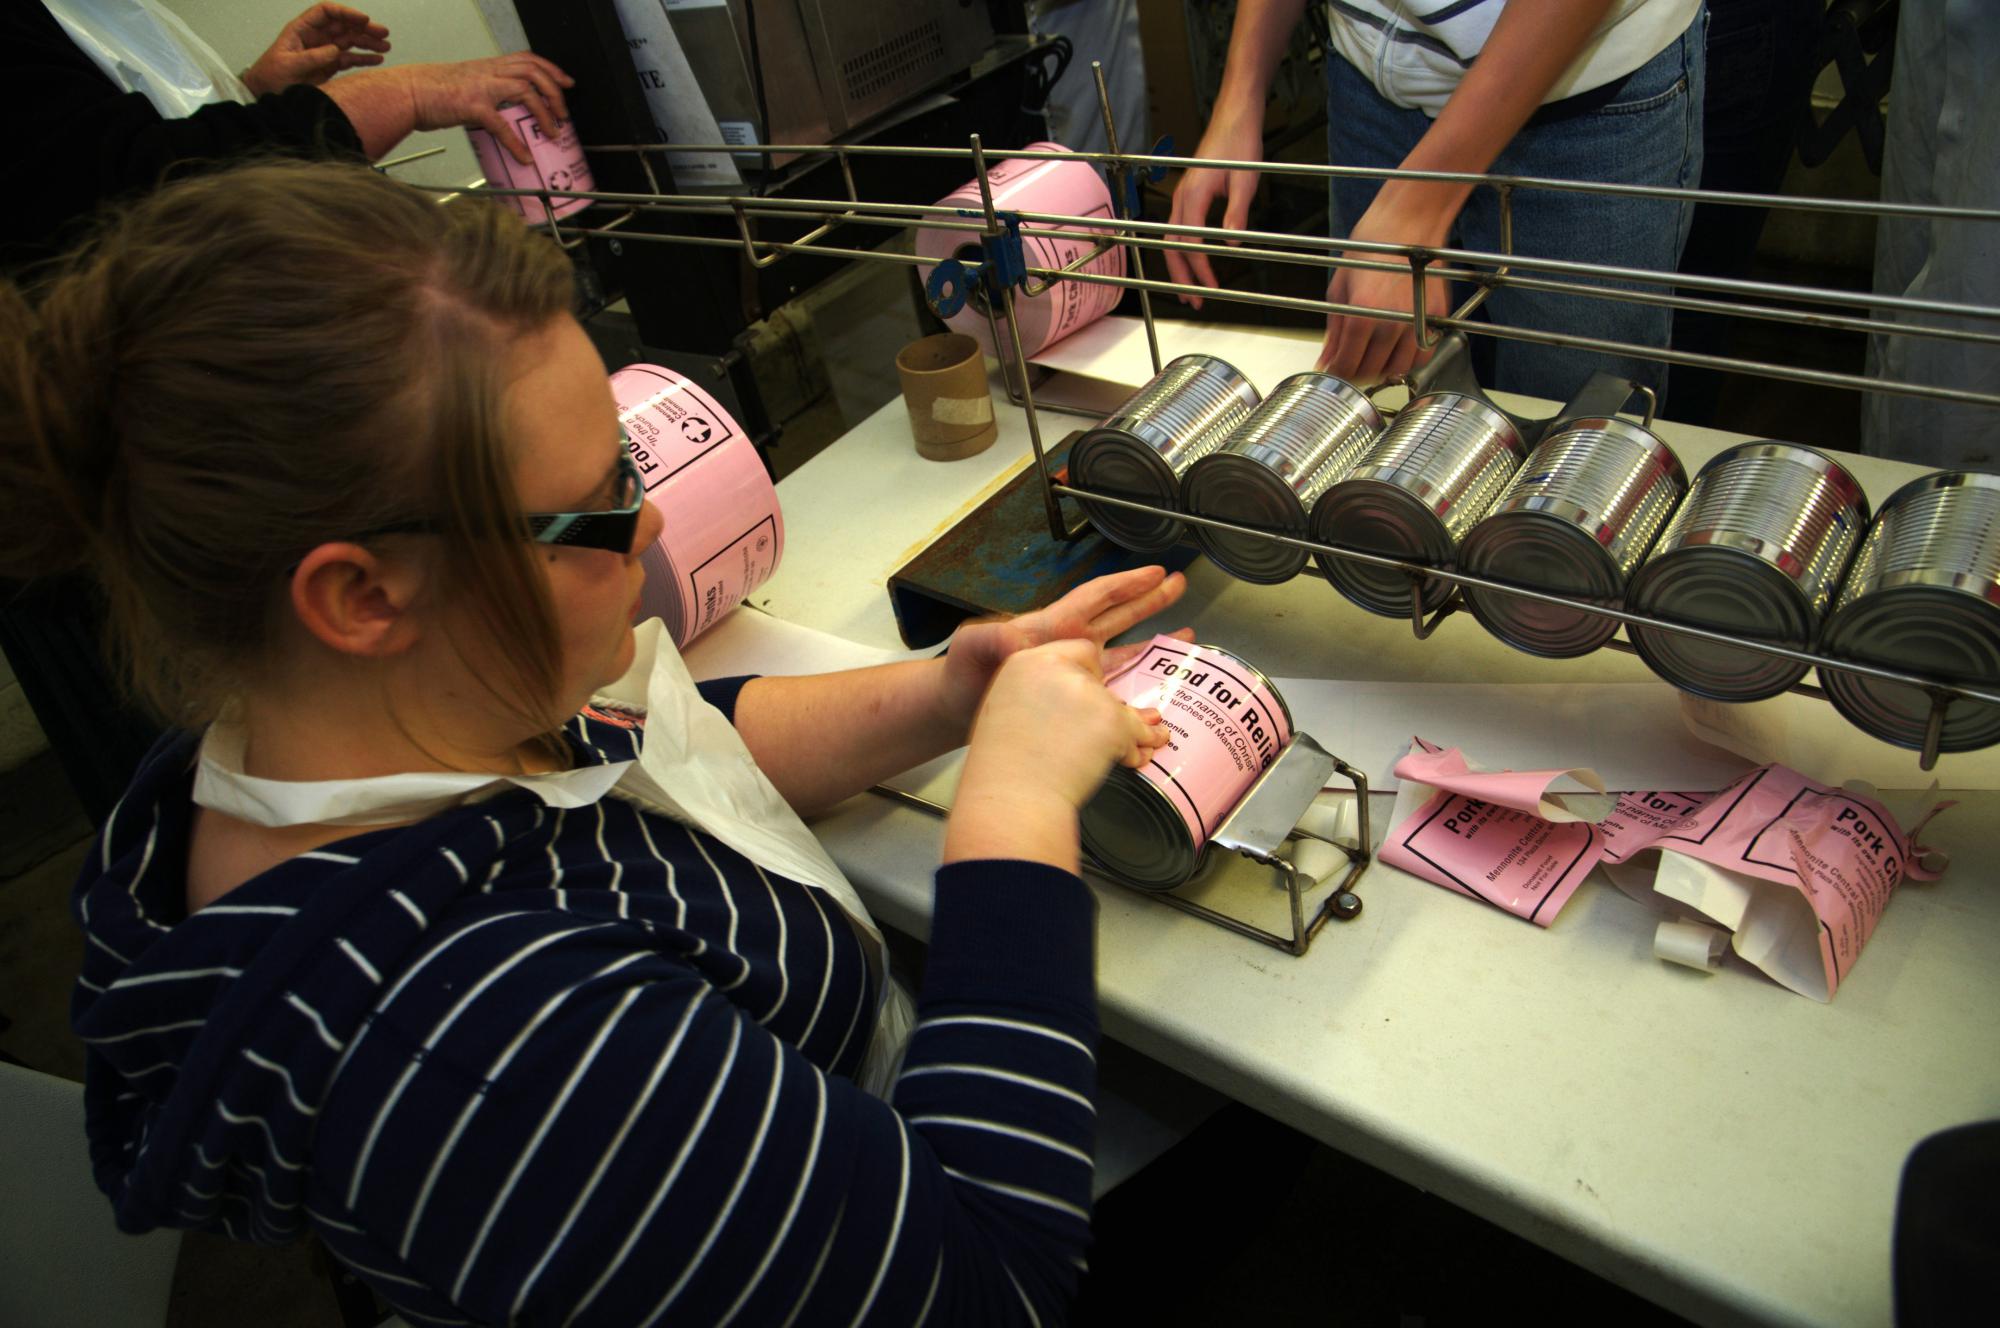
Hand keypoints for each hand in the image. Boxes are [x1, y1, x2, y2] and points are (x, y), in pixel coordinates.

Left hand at [243, 5, 390, 96]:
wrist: (265, 94)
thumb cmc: (270, 76)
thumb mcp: (288, 66)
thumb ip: (311, 57)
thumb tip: (334, 49)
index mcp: (302, 29)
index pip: (326, 13)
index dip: (346, 13)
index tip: (363, 19)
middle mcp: (315, 37)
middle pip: (343, 26)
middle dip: (364, 28)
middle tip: (383, 33)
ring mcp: (324, 51)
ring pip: (350, 41)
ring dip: (368, 42)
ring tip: (386, 47)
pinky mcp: (329, 66)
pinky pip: (350, 59)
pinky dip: (364, 58)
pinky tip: (377, 59)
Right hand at [404, 54, 575, 164]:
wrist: (407, 92)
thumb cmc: (432, 91)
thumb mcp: (466, 83)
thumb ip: (487, 91)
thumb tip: (504, 109)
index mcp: (488, 66)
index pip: (527, 59)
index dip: (551, 69)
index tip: (566, 82)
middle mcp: (488, 72)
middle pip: (533, 71)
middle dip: (555, 92)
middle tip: (563, 113)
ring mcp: (482, 87)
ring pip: (525, 90)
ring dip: (544, 113)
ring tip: (552, 132)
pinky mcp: (472, 106)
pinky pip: (502, 125)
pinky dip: (516, 143)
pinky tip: (523, 156)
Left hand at [938, 565, 1189, 732]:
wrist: (953, 710)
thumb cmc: (960, 674)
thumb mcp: (972, 646)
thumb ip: (990, 636)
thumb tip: (1016, 636)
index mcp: (1051, 627)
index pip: (1096, 598)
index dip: (1126, 584)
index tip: (1156, 572)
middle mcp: (1067, 645)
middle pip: (1117, 617)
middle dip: (1149, 600)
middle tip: (1180, 585)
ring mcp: (1072, 672)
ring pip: (1121, 652)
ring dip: (1152, 642)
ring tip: (1185, 635)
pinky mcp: (1071, 699)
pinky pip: (1112, 690)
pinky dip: (1137, 689)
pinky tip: (1157, 693)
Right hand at [947, 639, 1171, 869]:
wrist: (1011, 799)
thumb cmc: (1001, 768)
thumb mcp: (1005, 710)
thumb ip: (1039, 695)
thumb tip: (1079, 705)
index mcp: (1026, 662)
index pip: (1076, 652)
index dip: (1086, 676)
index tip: (1086, 697)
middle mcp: (1057, 668)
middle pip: (1100, 680)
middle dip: (1104, 706)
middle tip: (1099, 731)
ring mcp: (1086, 693)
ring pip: (1122, 708)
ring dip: (1128, 728)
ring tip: (1134, 746)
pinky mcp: (1109, 720)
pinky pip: (1137, 732)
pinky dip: (1138, 747)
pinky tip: (1136, 756)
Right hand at [1162, 103, 1264, 309]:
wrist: (1235, 115)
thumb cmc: (1239, 141)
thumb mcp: (1245, 181)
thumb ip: (1236, 212)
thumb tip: (1232, 241)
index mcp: (1192, 195)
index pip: (1191, 242)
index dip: (1199, 268)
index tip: (1210, 286)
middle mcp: (1182, 197)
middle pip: (1171, 246)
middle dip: (1181, 276)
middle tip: (1193, 301)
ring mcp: (1183, 195)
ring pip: (1172, 239)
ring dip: (1180, 265)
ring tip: (1191, 288)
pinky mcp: (1190, 193)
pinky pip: (1179, 228)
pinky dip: (1183, 248)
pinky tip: (1195, 259)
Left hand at [1316, 184, 1457, 383]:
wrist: (1407, 224)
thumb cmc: (1371, 247)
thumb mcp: (1340, 287)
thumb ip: (1334, 328)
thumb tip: (1327, 357)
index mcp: (1362, 316)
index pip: (1348, 364)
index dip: (1338, 373)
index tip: (1334, 372)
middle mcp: (1391, 324)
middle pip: (1372, 371)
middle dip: (1357, 374)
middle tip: (1350, 367)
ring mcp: (1417, 322)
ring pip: (1399, 369)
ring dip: (1383, 371)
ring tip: (1373, 360)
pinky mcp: (1436, 317)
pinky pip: (1424, 354)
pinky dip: (1410, 361)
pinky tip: (1397, 352)